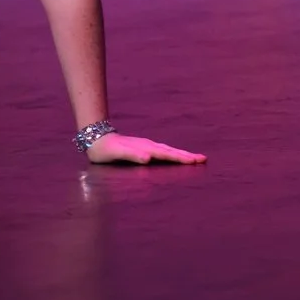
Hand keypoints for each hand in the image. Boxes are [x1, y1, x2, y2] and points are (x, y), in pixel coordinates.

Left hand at [85, 132, 204, 165]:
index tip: (196, 161)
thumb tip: (148, 158)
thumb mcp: (116, 153)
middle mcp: (148, 146)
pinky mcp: (142, 147)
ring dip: (181, 154)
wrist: (96, 138)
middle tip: (203, 159)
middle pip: (171, 151)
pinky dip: (171, 153)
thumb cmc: (105, 150)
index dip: (182, 158)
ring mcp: (146, 146)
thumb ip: (131, 155)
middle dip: (187, 156)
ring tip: (194, 158)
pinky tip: (173, 156)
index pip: (167, 155)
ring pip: (167, 150)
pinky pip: (162, 151)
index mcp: (145, 149)